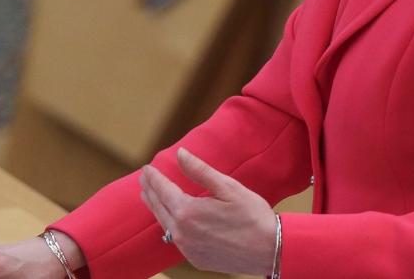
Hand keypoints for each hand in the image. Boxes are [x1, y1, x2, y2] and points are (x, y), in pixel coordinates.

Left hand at [138, 147, 276, 275]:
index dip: (153, 177)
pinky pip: (176, 239)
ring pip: (164, 225)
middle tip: (144, 179)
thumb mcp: (228, 187)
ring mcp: (187, 248)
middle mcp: (181, 232)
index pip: (162, 189)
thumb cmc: (253, 216)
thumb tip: (180, 154)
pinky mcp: (195, 259)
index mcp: (187, 211)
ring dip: (156, 208)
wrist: (269, 250)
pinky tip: (172, 220)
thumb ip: (200, 171)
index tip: (146, 168)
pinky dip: (170, 225)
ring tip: (151, 197)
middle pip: (158, 207)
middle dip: (150, 191)